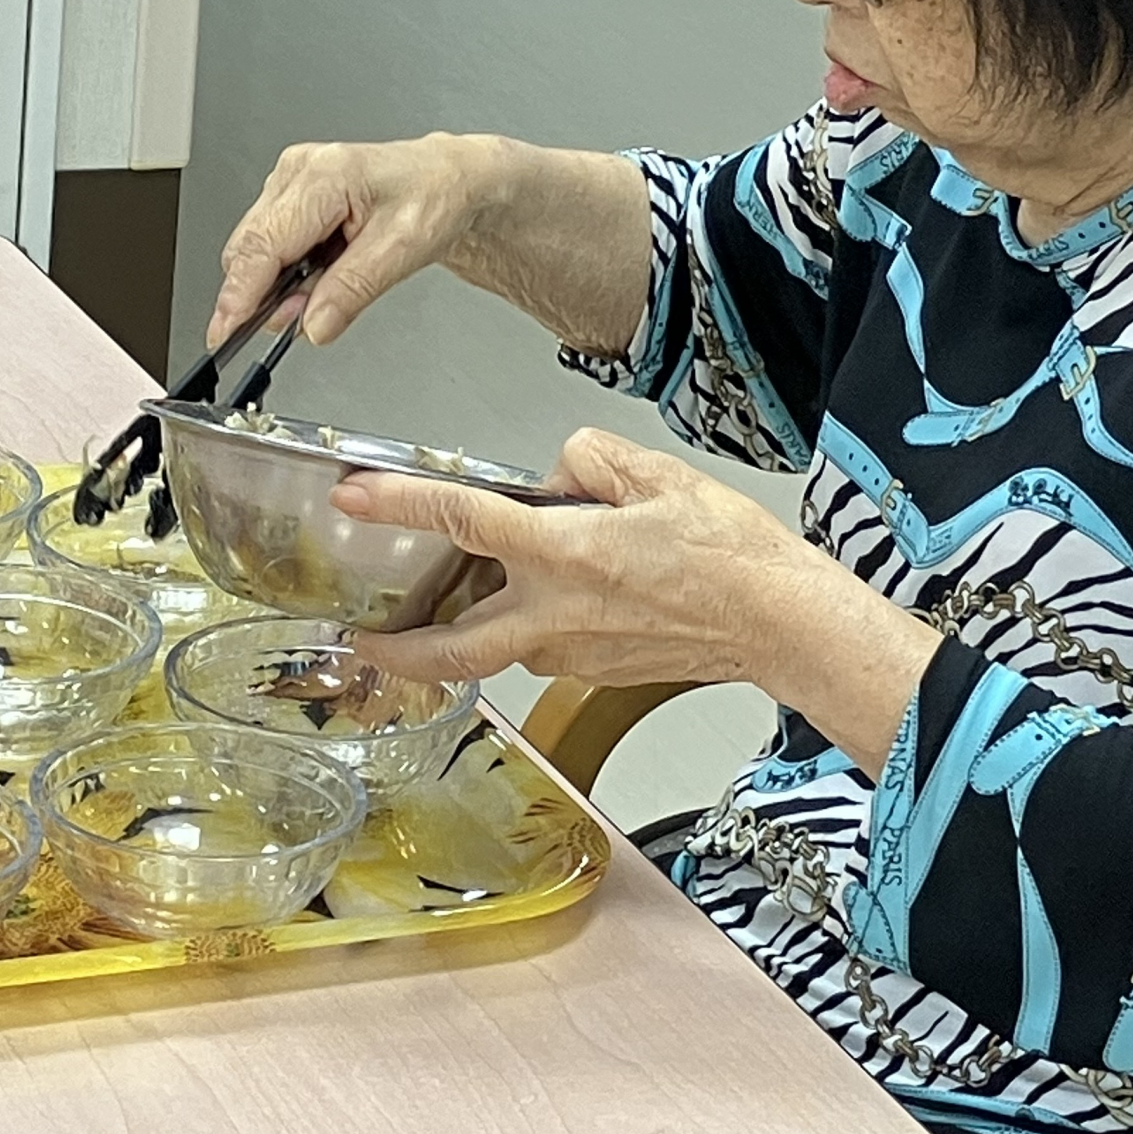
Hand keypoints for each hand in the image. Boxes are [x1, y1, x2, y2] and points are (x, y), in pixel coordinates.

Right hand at [208, 135, 504, 348]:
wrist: (448, 180)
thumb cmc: (434, 196)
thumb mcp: (404, 250)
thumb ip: (353, 290)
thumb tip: (313, 325)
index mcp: (325, 176)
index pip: (263, 244)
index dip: (240, 294)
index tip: (225, 332)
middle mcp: (298, 172)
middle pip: (248, 249)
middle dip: (264, 295)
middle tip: (302, 320)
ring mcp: (290, 181)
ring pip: (255, 250)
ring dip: (280, 285)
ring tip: (330, 287)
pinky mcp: (290, 197)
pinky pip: (269, 245)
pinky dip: (289, 272)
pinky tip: (323, 271)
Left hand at [333, 428, 939, 773]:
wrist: (780, 622)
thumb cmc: (730, 553)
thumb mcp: (655, 474)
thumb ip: (588, 460)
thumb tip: (557, 475)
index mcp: (562, 554)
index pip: (461, 521)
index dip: (398, 504)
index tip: (352, 496)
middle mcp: (555, 615)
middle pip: (451, 647)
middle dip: (398, 650)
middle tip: (363, 641)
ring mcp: (572, 654)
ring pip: (496, 649)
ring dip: (463, 636)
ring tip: (442, 613)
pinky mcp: (594, 673)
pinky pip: (541, 650)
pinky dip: (524, 629)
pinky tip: (541, 603)